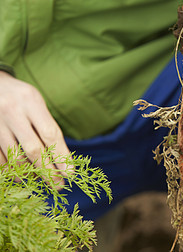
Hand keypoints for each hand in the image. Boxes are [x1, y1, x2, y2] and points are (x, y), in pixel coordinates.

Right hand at [0, 71, 71, 186]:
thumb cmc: (20, 97)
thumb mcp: (36, 103)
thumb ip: (46, 126)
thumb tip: (62, 158)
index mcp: (31, 101)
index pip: (51, 134)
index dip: (62, 156)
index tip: (71, 173)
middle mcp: (12, 112)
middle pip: (33, 149)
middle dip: (48, 171)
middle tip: (58, 185)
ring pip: (14, 157)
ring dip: (29, 173)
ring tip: (40, 181)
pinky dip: (10, 169)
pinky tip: (20, 175)